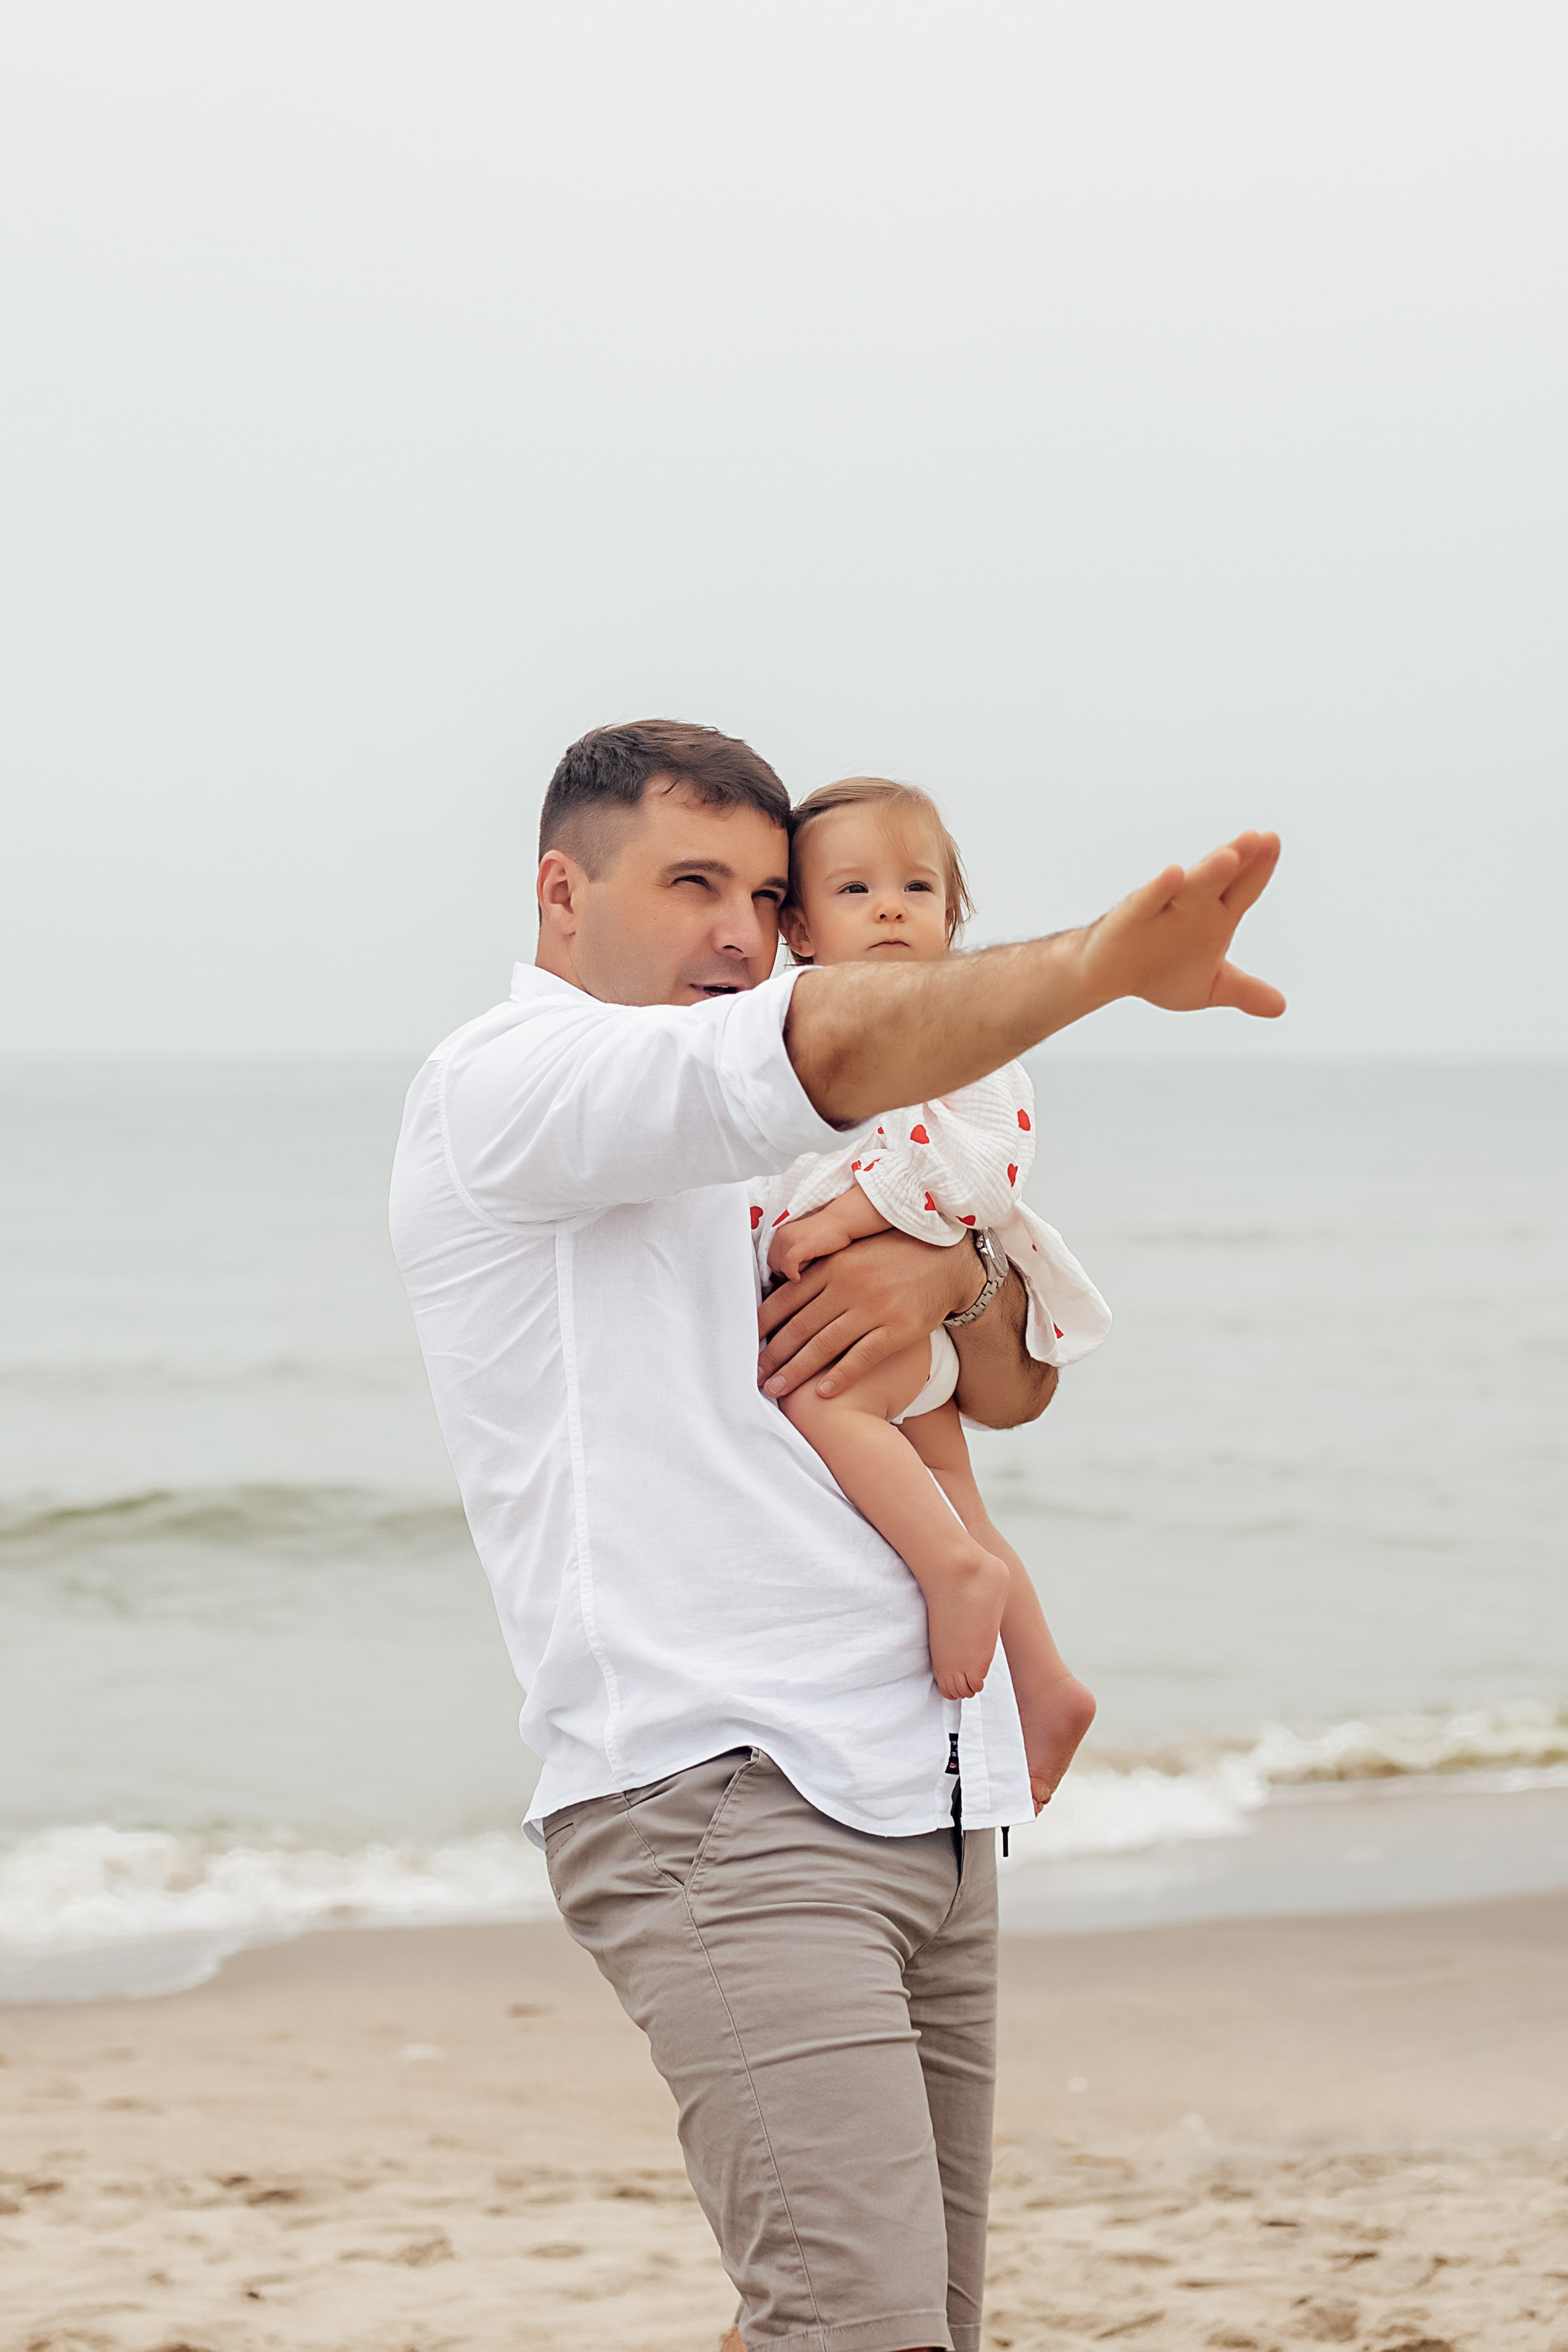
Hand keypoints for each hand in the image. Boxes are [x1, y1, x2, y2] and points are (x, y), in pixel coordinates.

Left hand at [759, 1229, 977, 1399]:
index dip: (764, 1323)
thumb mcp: (856, 1248)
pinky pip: (861, 1358)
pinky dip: (839, 1377)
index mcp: (835, 1263)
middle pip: (799, 1326)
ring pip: (823, 1345)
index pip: (787, 1297)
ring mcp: (874, 1307)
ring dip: (795, 1371)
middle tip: (753, 1376)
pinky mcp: (898, 1329)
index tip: (746, 1342)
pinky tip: (822, 1393)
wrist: (950, 1263)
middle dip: (772, 1354)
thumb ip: (823, 1264)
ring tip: (775, 1389)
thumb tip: (784, 1281)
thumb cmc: (897, 1255)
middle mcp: (850, 1284)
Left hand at [767, 1186, 890, 1282]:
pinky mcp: (799, 1245)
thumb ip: (792, 1255)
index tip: (794, 1274)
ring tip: (808, 1266)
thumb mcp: (803, 1242)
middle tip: (803, 1270)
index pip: (771, 1260)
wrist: (841, 1221)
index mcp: (780, 1234)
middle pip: (773, 1265)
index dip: (782, 1270)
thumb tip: (785, 1278)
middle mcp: (781, 1235)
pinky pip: (788, 1267)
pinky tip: (800, 1277)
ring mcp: (789, 1239)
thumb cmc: (828, 1235)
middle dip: (786, 1272)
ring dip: (792, 1272)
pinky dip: (792, 1275)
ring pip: (779, 1268)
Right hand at [1079, 831, 1284, 1018]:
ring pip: (1189, 885)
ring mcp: (1163, 907)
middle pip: (1221, 877)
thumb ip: (1245, 991)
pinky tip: (1174, 872)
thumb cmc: (1162, 971)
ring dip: (1209, 870)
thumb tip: (1281, 1007)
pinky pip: (1147, 900)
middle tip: (1261, 837)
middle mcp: (1193, 904)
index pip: (1244, 887)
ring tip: (1231, 854)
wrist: (1111, 977)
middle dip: (1241, 857)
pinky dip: (1159, 888)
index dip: (1260, 867)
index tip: (1273, 840)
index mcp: (1217, 914)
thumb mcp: (1210, 987)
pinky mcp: (1131, 918)